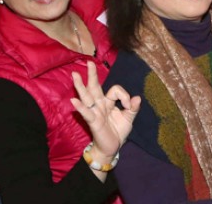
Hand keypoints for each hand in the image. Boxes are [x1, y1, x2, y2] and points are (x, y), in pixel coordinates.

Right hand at [70, 61, 140, 180]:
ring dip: (81, 86)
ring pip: (87, 96)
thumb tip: (137, 97)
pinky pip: (86, 113)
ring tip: (75, 75)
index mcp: (108, 102)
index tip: (129, 105)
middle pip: (95, 87)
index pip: (115, 90)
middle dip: (92, 75)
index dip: (124, 95)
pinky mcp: (93, 122)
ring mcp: (95, 112)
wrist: (112, 148)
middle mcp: (100, 105)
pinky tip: (74, 100)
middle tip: (88, 62)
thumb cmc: (117, 132)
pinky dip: (80, 107)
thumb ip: (132, 108)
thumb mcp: (128, 119)